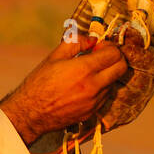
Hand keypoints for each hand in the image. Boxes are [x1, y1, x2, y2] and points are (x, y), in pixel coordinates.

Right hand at [0, 36, 129, 145]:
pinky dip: (100, 87)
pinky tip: (84, 86)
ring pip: (114, 82)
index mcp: (84, 69)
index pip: (114, 54)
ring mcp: (95, 101)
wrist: (31, 114)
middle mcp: (94, 86)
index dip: (109, 46)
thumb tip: (92, 39)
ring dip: (107, 74)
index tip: (97, 47)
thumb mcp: (54, 57)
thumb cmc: (39, 83)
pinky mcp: (92, 112)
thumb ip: (75, 43)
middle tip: (101, 57)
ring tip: (88, 73)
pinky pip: (105, 96)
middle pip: (122, 67)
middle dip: (115, 58)